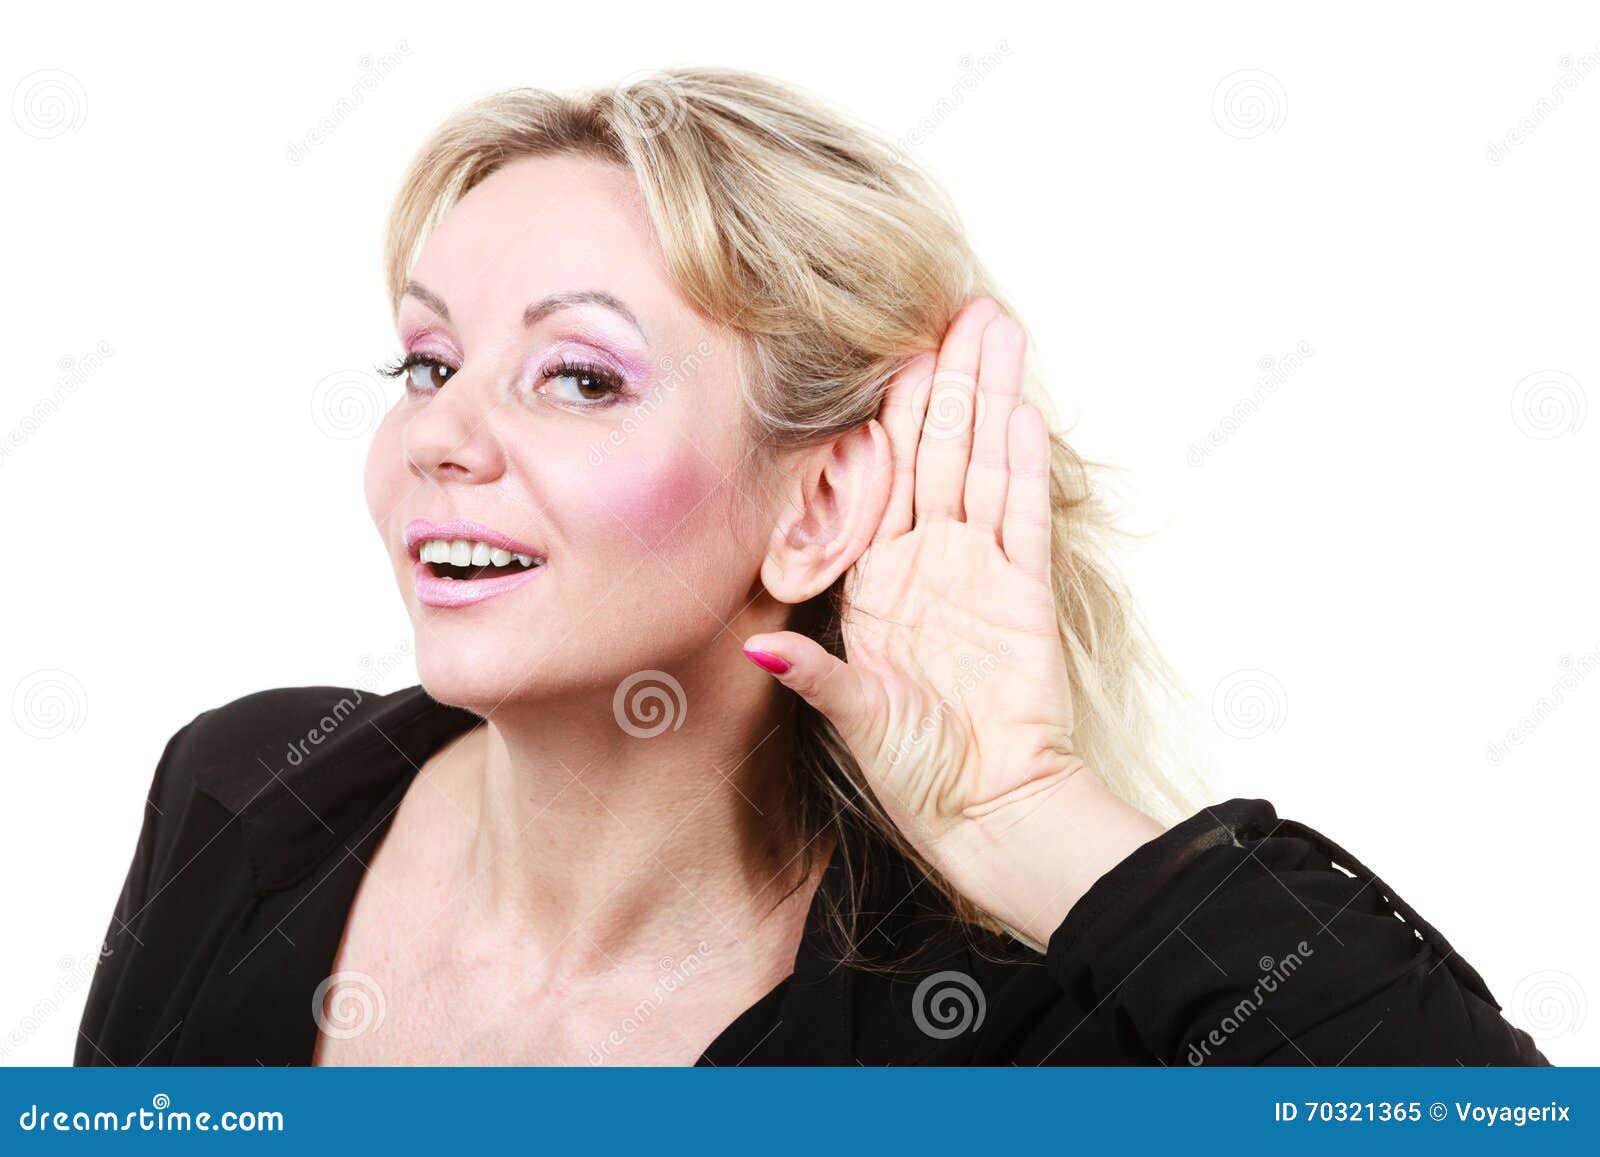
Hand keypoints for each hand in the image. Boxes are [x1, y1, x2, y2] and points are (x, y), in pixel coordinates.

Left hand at [744, 299, 1163, 944]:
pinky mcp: (1024, 594)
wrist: (987, 813)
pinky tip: (1020, 409)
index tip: (878, 348)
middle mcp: (928, 563)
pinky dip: (1019, 464)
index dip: (881, 412)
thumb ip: (812, 673)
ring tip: (993, 326)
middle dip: (943, 377)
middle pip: (935, 450)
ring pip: (982, 463)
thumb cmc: (916, 770)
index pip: (878, 475)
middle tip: (951, 303)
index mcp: (877, 580)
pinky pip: (1022, 517)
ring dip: (988, 397)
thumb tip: (758, 642)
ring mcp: (980, 572)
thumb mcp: (852, 713)